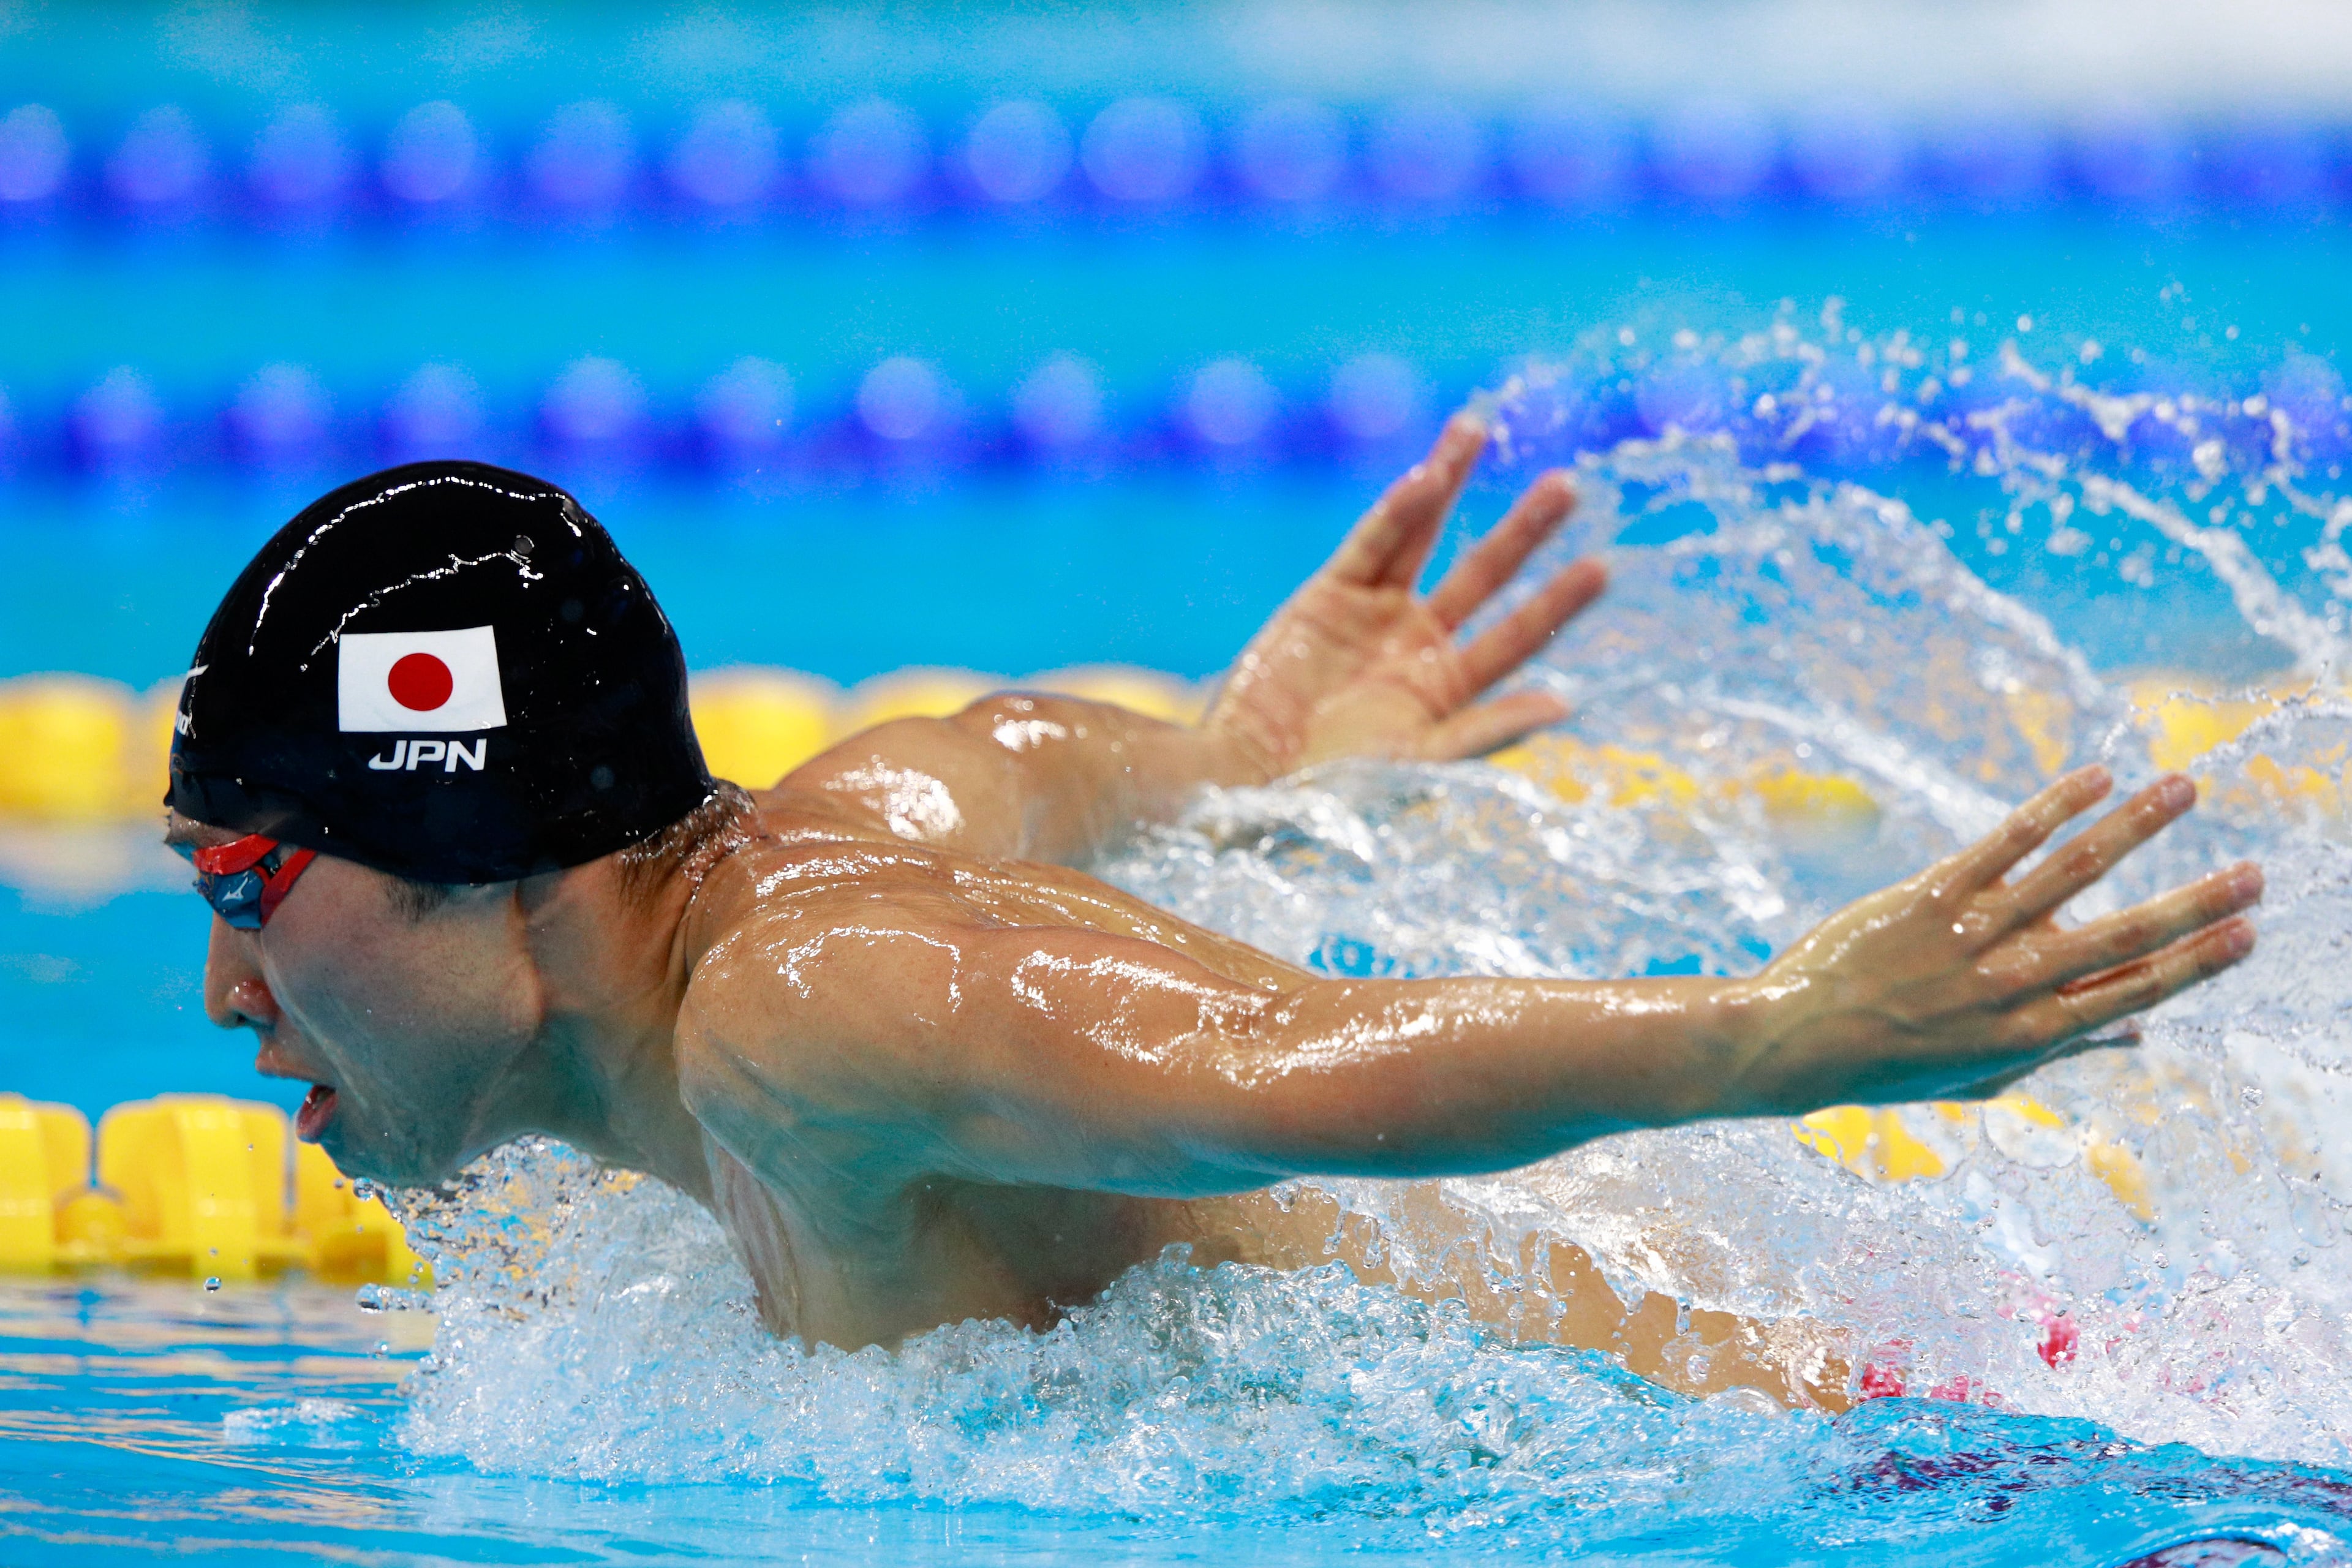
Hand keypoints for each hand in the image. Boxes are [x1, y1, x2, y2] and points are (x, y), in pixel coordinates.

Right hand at [1204, 414, 1604, 778]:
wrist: (1248, 776)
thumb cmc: (1334, 786)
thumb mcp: (1418, 761)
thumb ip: (1486, 731)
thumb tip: (1564, 706)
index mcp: (1447, 686)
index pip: (1515, 634)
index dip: (1556, 602)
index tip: (1601, 567)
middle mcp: (1416, 641)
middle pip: (1483, 572)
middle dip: (1523, 529)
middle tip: (1568, 485)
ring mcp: (1372, 611)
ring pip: (1423, 534)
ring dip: (1451, 480)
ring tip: (1480, 426)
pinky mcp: (1328, 592)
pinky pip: (1369, 542)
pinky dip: (1396, 510)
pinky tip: (1426, 477)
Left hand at [1724, 767, 2261, 1111]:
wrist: (1798, 1040)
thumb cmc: (1891, 1065)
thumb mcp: (1981, 1077)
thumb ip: (2059, 1054)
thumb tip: (2137, 1032)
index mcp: (2032, 1034)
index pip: (2135, 992)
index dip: (2196, 962)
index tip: (2248, 934)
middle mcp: (2012, 983)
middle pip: (2123, 936)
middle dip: (2195, 902)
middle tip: (2255, 873)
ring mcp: (1973, 935)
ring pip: (2072, 872)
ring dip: (2138, 827)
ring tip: (2186, 790)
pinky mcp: (1931, 895)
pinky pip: (2004, 841)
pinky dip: (2054, 806)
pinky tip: (2098, 778)